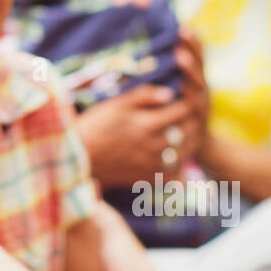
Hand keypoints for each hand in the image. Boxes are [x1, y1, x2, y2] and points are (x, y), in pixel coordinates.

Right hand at [76, 85, 201, 186]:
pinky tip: (176, 160)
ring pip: (183, 154)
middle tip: (191, 115)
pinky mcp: (145, 177)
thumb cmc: (94, 125)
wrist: (78, 155)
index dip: (188, 102)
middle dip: (192, 122)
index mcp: (147, 124)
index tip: (186, 97)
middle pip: (186, 132)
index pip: (181, 111)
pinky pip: (171, 174)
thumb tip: (169, 93)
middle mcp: (153, 145)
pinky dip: (178, 167)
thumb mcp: (116, 104)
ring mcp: (151, 164)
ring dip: (189, 143)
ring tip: (188, 135)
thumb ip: (144, 96)